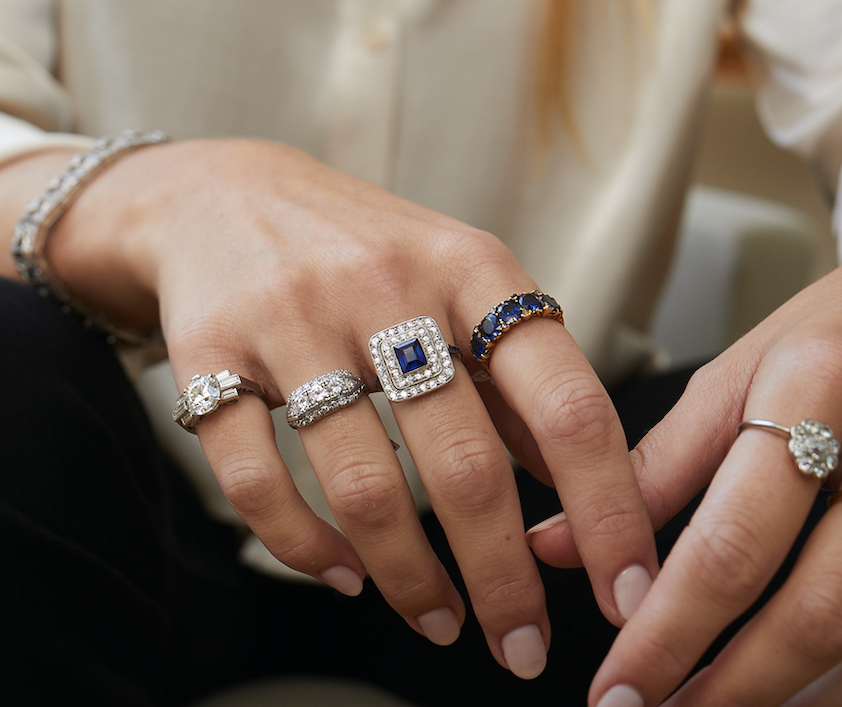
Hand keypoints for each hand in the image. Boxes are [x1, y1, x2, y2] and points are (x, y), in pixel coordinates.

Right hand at [6, 138, 657, 677]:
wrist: (224, 194)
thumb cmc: (362, 247)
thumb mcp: (458, 277)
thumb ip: (515, 374)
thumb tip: (572, 482)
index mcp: (471, 269)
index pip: (568, 404)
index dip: (610, 510)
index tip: (629, 591)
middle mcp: (386, 288)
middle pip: (466, 468)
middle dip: (505, 580)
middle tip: (523, 646)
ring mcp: (292, 320)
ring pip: (363, 487)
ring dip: (410, 579)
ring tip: (438, 620)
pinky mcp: (210, 354)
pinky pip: (257, 480)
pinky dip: (305, 549)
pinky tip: (343, 574)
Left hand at [530, 267, 841, 703]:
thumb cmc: (823, 341)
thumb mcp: (734, 383)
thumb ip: (652, 471)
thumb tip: (556, 544)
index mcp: (809, 392)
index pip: (729, 543)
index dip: (668, 632)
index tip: (616, 688)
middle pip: (808, 612)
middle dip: (725, 687)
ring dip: (778, 692)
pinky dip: (829, 672)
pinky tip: (783, 687)